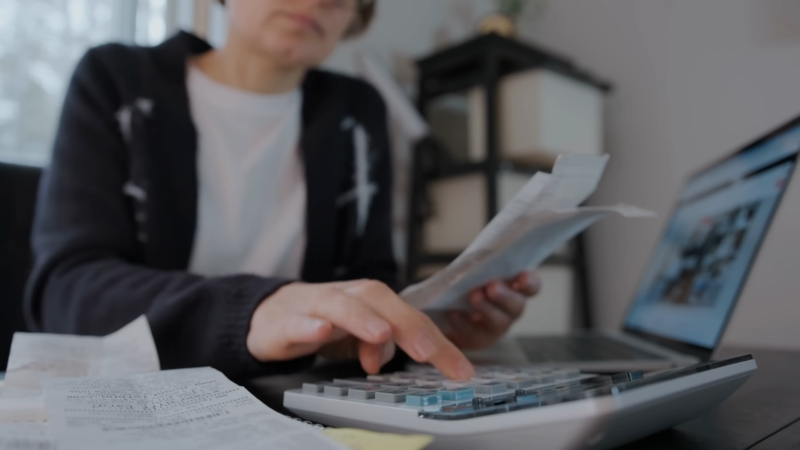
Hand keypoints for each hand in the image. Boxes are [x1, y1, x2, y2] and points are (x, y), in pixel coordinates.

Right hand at [246, 280, 474, 379]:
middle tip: (427, 351)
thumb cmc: (321, 321)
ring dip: (361, 318)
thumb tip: (387, 359)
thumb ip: (378, 346)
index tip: (460, 370)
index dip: (437, 342)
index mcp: (370, 302)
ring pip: (340, 304)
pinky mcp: (285, 321)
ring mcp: (315, 305)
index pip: (409, 317)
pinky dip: (310, 325)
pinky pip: (298, 321)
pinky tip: (321, 332)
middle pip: (380, 301)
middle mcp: (347, 297)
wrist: (269, 314)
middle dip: (406, 324)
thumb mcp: (356, 336)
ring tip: (380, 334)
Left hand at [446, 271, 540, 350]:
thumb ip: (479, 265)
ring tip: (474, 296)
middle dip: (505, 296)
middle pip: (517, 305)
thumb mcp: (473, 269)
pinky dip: (462, 322)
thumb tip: (476, 261)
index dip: (529, 282)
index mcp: (514, 287)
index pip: (531, 286)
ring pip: (498, 321)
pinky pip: (473, 334)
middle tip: (492, 287)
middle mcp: (510, 309)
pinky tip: (453, 312)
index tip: (523, 278)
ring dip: (487, 308)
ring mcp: (496, 326)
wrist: (447, 308)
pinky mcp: (479, 339)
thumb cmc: (466, 282)